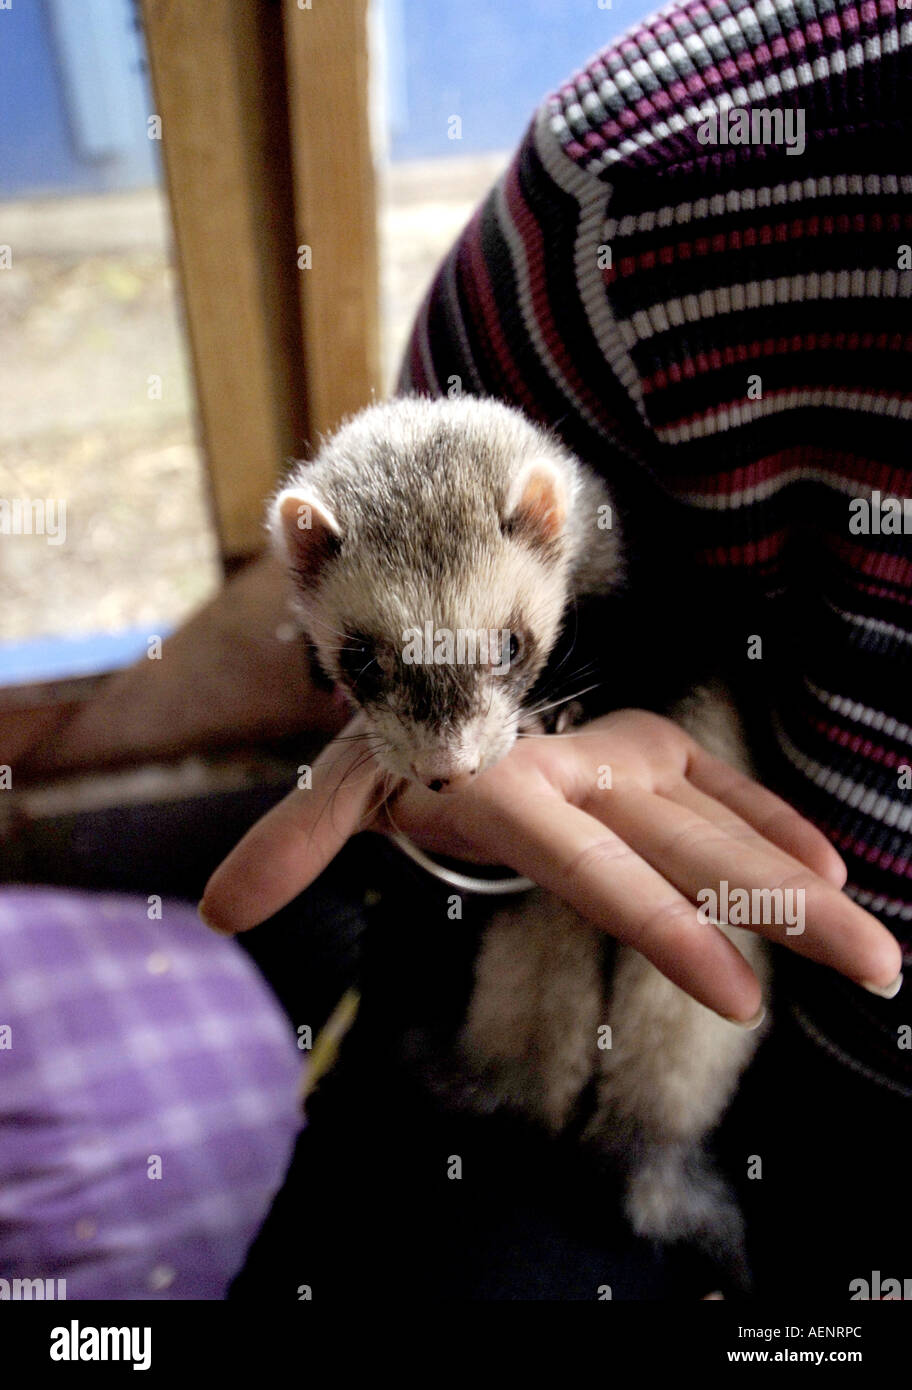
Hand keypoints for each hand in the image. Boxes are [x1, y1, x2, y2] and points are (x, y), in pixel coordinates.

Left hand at [199, 708, 901, 1021]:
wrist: (440, 669)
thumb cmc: (398, 746)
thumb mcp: (341, 789)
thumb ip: (293, 844)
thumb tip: (212, 914)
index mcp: (512, 788)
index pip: (595, 868)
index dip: (666, 927)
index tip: (740, 994)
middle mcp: (583, 768)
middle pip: (693, 848)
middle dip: (788, 912)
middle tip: (879, 971)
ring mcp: (625, 752)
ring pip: (726, 823)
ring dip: (807, 884)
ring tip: (880, 951)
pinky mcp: (649, 746)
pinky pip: (725, 786)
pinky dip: (776, 824)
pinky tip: (828, 868)